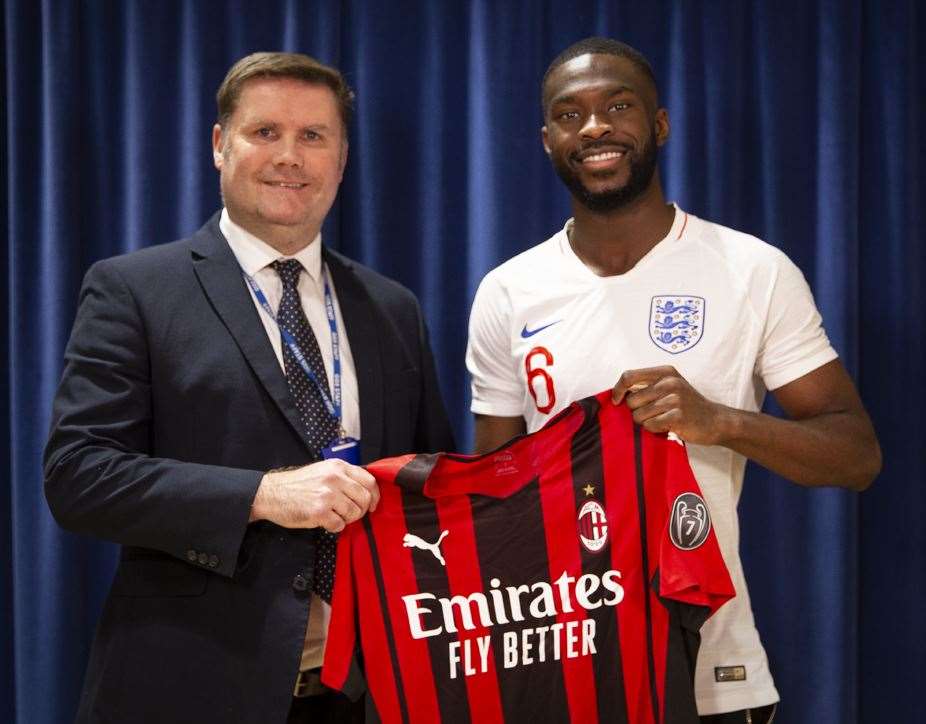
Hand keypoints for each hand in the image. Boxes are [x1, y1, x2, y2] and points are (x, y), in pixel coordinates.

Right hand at [249, 459, 378, 530]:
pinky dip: (334, 527)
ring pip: (354, 513)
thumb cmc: (297, 485)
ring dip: (346, 519)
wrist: (271, 494)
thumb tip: (366, 491)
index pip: (369, 480)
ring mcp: (328, 494)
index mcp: (338, 467)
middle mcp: (335, 478)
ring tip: (334, 516)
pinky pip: (340, 525)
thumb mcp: (322, 471)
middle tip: (349, 514)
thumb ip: (343, 477)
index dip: (375, 496)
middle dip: (360, 510)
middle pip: (365, 498)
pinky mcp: (319, 511)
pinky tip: (325, 521)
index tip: (373, 505)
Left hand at [611, 366, 730, 444]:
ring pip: (639, 415)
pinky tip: (667, 427)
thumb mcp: (669, 387)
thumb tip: (617, 394)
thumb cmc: (687, 405)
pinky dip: (654, 429)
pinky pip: (650, 425)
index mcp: (665, 372)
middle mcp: (670, 382)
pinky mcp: (678, 416)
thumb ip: (647, 386)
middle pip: (632, 400)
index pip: (629, 376)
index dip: (618, 390)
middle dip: (636, 411)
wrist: (715, 420)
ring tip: (662, 420)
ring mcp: (675, 399)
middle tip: (653, 414)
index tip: (616, 401)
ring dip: (646, 422)